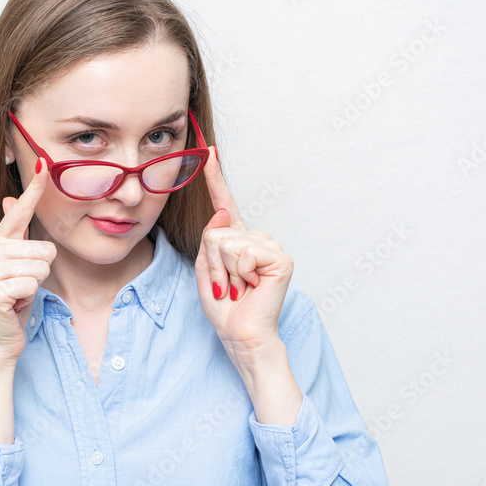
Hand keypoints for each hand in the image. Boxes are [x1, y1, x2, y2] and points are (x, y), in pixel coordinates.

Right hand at [0, 157, 56, 361]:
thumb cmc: (12, 300)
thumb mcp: (18, 264)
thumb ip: (16, 234)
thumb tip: (11, 200)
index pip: (21, 210)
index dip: (34, 187)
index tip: (44, 162)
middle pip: (45, 249)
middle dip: (42, 271)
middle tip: (23, 285)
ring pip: (41, 267)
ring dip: (36, 285)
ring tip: (19, 294)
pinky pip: (32, 284)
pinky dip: (29, 298)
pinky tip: (15, 304)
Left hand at [195, 146, 294, 356]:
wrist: (240, 334)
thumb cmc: (223, 307)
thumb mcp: (205, 270)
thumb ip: (209, 240)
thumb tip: (223, 214)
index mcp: (237, 240)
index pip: (225, 204)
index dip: (216, 178)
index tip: (209, 151)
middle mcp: (256, 239)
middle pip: (216, 231)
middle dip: (212, 263)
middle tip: (226, 286)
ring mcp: (270, 247)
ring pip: (227, 241)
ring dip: (224, 271)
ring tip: (237, 288)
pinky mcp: (280, 259)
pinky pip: (243, 252)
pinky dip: (239, 273)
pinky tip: (251, 286)